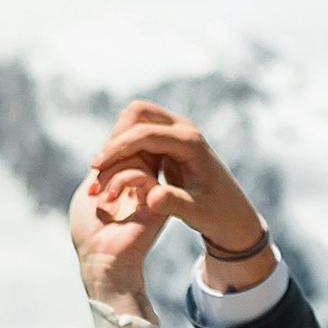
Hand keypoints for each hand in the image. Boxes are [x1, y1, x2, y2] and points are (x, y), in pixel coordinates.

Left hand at [68, 157, 170, 318]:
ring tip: (98, 192)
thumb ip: (102, 167)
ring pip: (138, 157)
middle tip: (94, 178)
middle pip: (133, 148)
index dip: (109, 150)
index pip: (125, 149)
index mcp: (126, 180)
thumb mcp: (89, 191)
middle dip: (110, 157)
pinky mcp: (158, 201)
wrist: (100, 262)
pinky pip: (144, 174)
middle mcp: (142, 184)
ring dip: (112, 171)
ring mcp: (152, 192)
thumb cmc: (89, 232)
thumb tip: (112, 144)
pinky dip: (121, 180)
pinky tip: (109, 199)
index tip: (92, 171)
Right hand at [85, 103, 265, 265]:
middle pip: (138, 112)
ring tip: (103, 169)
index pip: (146, 133)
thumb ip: (174, 204)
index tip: (96, 165)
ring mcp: (176, 131)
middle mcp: (183, 129)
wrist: (231, 212)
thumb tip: (153, 198)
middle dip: (115, 135)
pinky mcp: (169, 139)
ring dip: (117, 138)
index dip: (118, 147)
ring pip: (136, 118)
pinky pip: (139, 130)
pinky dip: (124, 144)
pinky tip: (114, 169)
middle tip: (98, 165)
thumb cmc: (215, 214)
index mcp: (190, 143)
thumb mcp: (196, 213)